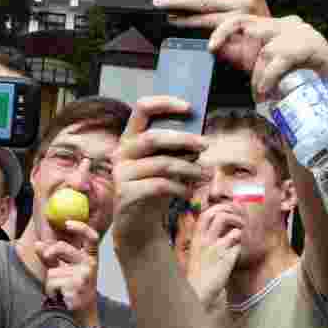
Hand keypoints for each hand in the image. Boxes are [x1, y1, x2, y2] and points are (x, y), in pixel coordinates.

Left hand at [35, 221, 100, 325]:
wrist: (84, 314)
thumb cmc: (75, 289)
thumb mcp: (68, 270)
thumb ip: (53, 257)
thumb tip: (38, 244)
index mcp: (90, 258)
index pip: (91, 238)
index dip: (81, 227)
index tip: (67, 223)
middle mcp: (90, 265)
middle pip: (63, 248)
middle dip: (50, 251)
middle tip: (46, 256)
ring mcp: (83, 277)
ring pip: (54, 270)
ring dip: (50, 281)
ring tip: (60, 290)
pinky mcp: (75, 288)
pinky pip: (52, 284)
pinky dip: (51, 291)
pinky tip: (61, 297)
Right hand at [112, 96, 206, 251]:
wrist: (137, 224)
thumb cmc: (154, 189)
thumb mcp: (165, 166)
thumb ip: (176, 151)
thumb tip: (199, 141)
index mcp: (130, 138)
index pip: (141, 108)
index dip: (164, 103)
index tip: (189, 108)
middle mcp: (121, 152)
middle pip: (153, 138)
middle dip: (184, 140)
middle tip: (206, 145)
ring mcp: (121, 173)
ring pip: (161, 164)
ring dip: (188, 168)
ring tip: (204, 175)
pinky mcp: (126, 193)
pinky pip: (160, 186)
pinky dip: (180, 188)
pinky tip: (189, 193)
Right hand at [186, 204, 242, 308]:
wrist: (199, 290)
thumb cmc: (198, 269)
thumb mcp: (195, 249)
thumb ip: (203, 235)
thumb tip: (217, 221)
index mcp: (196, 237)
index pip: (207, 213)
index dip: (220, 207)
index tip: (228, 209)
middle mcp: (206, 240)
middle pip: (221, 216)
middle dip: (233, 213)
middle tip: (239, 219)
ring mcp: (217, 249)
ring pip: (234, 229)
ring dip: (240, 228)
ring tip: (241, 231)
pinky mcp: (227, 259)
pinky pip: (239, 245)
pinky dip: (240, 244)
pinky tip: (237, 248)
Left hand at [209, 14, 327, 101]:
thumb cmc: (305, 85)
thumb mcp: (273, 69)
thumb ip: (252, 60)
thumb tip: (222, 54)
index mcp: (280, 26)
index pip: (246, 19)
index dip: (224, 30)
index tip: (211, 46)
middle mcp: (290, 25)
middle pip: (250, 25)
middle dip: (230, 40)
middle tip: (221, 58)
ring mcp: (302, 33)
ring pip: (265, 49)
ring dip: (257, 75)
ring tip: (260, 94)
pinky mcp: (311, 47)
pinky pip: (281, 59)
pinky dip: (269, 77)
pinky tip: (267, 90)